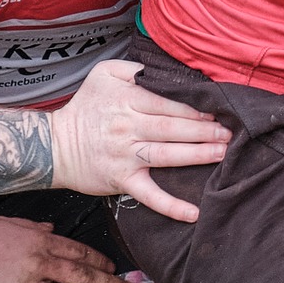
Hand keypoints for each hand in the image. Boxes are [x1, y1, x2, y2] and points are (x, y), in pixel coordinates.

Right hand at [49, 59, 227, 221]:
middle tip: (230, 134)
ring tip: (222, 155)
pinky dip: (170, 206)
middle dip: (204, 131)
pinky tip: (192, 213)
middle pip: (172, 129)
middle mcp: (127, 128)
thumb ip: (133, 69)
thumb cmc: (84, 108)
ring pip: (166, 156)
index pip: (167, 104)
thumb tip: (160, 70)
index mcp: (126, 100)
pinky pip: (148, 195)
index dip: (194, 110)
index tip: (217, 113)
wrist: (53, 145)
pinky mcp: (121, 180)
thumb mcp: (102, 74)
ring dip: (197, 156)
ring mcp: (125, 156)